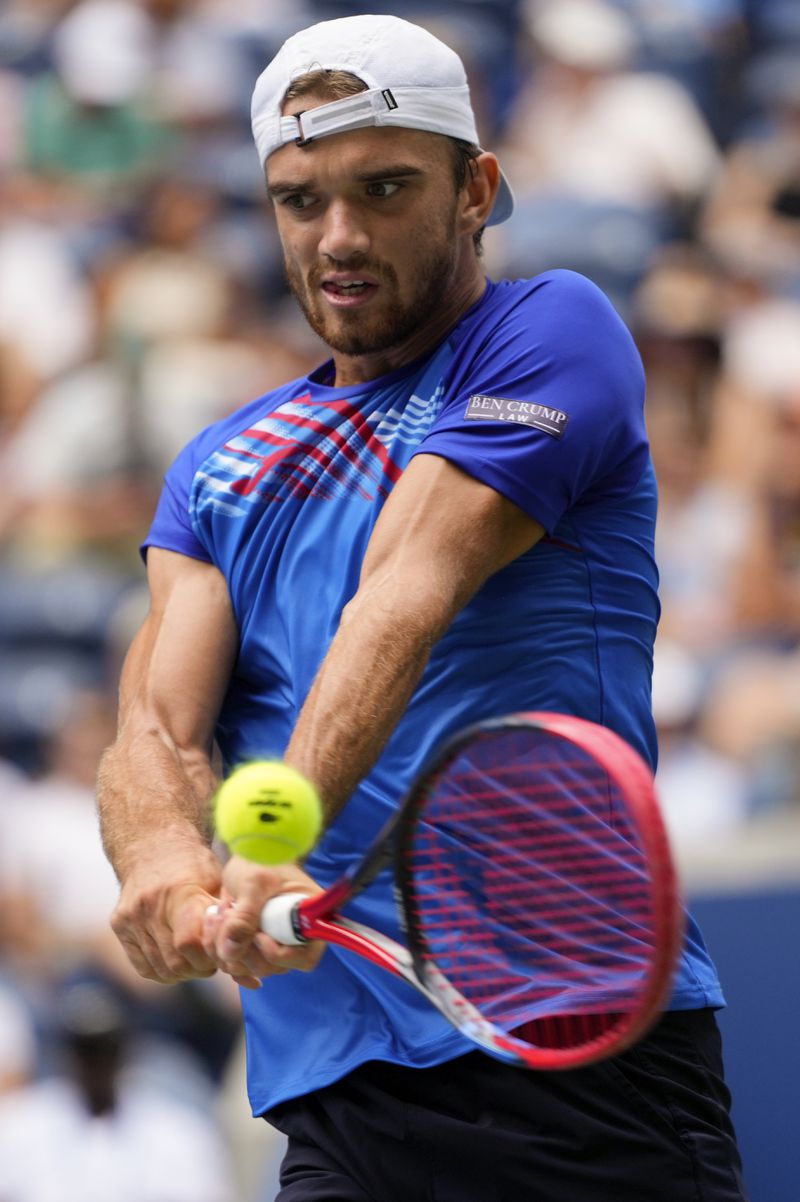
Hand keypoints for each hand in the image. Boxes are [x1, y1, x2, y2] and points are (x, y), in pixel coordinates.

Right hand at [110, 840, 222, 984]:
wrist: (153, 845)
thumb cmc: (194, 866)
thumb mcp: (219, 884)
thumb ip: (229, 920)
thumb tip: (250, 968)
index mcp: (179, 892)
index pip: (189, 943)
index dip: (209, 955)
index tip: (221, 949)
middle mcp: (149, 905)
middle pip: (176, 962)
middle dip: (199, 967)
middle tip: (212, 957)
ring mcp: (130, 917)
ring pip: (160, 969)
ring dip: (183, 971)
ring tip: (197, 955)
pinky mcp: (119, 925)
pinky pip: (143, 966)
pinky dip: (163, 970)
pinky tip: (178, 957)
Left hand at [202, 857, 324, 988]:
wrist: (248, 852)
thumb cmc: (261, 858)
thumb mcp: (252, 883)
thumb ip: (244, 916)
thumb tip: (231, 952)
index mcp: (309, 919)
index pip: (305, 957)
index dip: (280, 956)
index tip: (258, 937)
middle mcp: (295, 937)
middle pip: (273, 967)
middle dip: (244, 949)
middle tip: (226, 918)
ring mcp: (273, 943)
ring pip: (250, 967)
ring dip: (226, 949)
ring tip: (217, 916)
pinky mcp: (254, 946)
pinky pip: (238, 965)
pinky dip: (222, 954)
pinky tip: (214, 930)